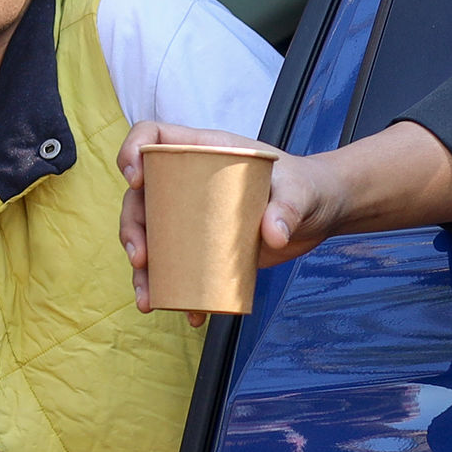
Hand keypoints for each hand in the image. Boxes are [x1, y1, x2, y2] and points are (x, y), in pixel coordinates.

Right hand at [117, 122, 426, 311]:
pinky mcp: (204, 245)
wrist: (320, 213)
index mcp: (203, 152)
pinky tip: (189, 314)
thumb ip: (289, 207)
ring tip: (150, 299)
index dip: (133, 150)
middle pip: (141, 197)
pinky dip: (178, 292)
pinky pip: (178, 266)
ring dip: (143, 270)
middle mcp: (188, 181)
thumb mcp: (299, 192)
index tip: (136, 179)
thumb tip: (274, 235)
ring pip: (152, 237)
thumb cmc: (307, 187)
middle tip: (141, 258)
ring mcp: (192, 215)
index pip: (153, 137)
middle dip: (131, 228)